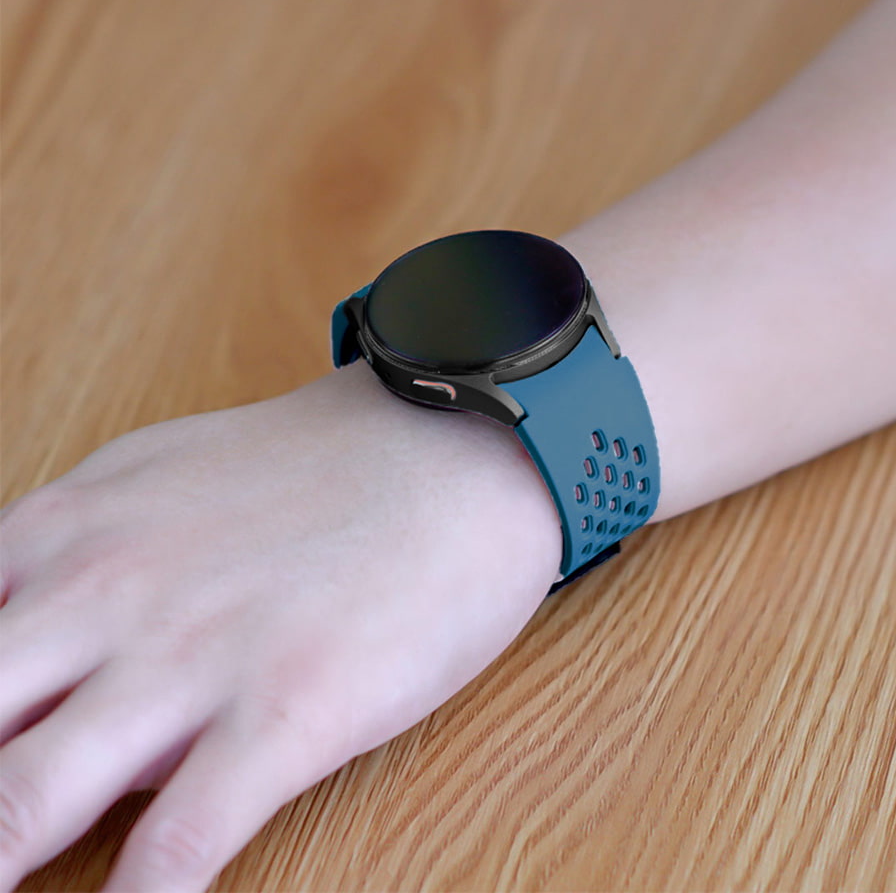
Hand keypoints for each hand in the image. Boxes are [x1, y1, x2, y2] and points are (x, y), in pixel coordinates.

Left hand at [0, 364, 560, 891]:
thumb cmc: (314, 465)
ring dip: (0, 867)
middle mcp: (101, 597)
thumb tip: (51, 696)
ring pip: (18, 811)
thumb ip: (75, 573)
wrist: (452, 447)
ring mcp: (190, 659)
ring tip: (15, 892)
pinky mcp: (287, 711)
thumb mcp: (155, 481)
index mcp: (62, 535)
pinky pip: (175, 850)